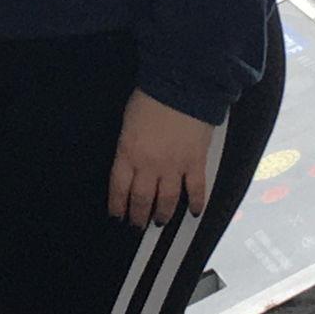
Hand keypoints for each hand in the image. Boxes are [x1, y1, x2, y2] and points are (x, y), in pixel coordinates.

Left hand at [108, 89, 214, 227]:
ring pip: (167, 200)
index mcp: (128, 152)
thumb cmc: (149, 98)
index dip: (117, 205)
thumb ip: (128, 145)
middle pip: (142, 198)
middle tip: (137, 226)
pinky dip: (196, 203)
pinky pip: (196, 190)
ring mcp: (174, 167)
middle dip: (138, 215)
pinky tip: (194, 212)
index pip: (119, 187)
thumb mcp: (128, 121)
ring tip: (160, 221)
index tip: (117, 217)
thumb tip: (131, 159)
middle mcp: (149, 165)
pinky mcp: (196, 163)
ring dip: (163, 214)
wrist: (181, 88)